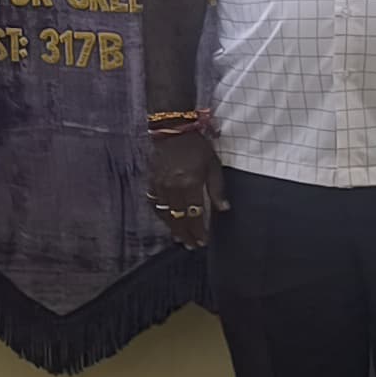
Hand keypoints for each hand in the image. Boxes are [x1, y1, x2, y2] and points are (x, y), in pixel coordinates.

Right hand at [146, 125, 225, 249]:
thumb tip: (224, 209)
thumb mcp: (213, 165)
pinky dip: (160, 215)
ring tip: (179, 239)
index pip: (195, 214)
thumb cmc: (196, 146)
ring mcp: (160, 185)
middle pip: (179, 218)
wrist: (172, 130)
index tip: (204, 241)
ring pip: (165, 214)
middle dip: (186, 234)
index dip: (199, 230)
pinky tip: (166, 220)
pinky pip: (154, 203)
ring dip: (173, 228)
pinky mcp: (152, 181)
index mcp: (190, 183)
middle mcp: (173, 188)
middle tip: (192, 246)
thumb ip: (217, 188)